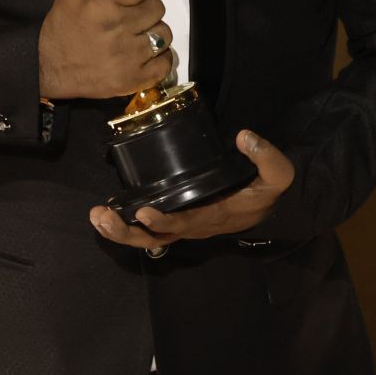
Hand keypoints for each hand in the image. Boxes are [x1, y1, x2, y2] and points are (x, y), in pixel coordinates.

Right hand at [38, 0, 173, 99]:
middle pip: (157, 8)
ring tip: (133, 36)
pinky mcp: (134, 80)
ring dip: (152, 33)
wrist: (47, 69)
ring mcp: (128, 57)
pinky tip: (139, 56)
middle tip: (128, 17)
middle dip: (144, 10)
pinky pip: (165, 62)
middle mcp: (118, 30)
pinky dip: (157, 59)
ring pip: (164, 34)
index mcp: (102, 5)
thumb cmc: (63, 26)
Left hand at [89, 129, 295, 249]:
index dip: (162, 220)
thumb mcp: (278, 174)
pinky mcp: (179, 222)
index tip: (142, 211)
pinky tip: (108, 214)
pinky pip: (150, 231)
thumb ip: (265, 155)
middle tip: (101, 217)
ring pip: (147, 238)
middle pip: (154, 238)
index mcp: (213, 215)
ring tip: (97, 216)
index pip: (184, 223)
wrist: (271, 209)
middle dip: (125, 232)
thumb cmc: (268, 192)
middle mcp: (193, 226)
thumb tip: (243, 135)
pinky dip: (127, 226)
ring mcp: (184, 226)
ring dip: (119, 231)